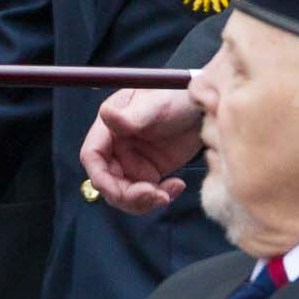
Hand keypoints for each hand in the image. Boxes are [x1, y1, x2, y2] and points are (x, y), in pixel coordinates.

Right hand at [81, 88, 202, 212]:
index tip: (120, 191)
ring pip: (125, 194)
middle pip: (107, 182)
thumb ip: (131, 116)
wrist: (205, 107)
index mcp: (109, 128)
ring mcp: (132, 162)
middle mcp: (116, 148)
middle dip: (127, 196)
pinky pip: (146, 195)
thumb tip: (105, 114)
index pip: (92, 156)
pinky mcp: (150, 173)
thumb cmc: (178, 96)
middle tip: (155, 196)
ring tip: (168, 193)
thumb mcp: (156, 104)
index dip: (101, 178)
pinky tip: (178, 186)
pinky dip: (159, 197)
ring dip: (143, 202)